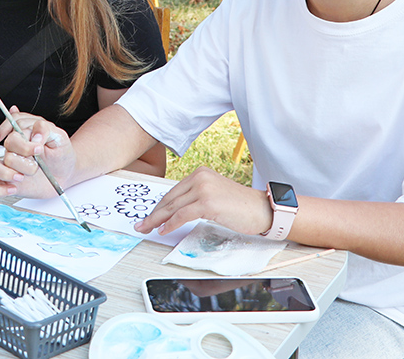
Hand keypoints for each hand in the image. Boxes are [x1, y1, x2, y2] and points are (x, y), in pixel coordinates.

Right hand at [0, 111, 74, 198]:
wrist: (66, 173)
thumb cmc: (61, 153)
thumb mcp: (59, 137)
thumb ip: (46, 129)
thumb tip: (34, 135)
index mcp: (23, 133)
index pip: (12, 130)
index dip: (25, 141)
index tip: (39, 148)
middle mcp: (13, 148)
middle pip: (5, 148)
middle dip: (22, 158)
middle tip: (37, 164)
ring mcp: (8, 166)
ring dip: (6, 172)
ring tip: (21, 177)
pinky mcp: (8, 182)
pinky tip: (13, 188)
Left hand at [135, 166, 270, 236]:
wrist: (262, 210)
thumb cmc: (241, 206)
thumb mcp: (214, 195)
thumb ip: (196, 197)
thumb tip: (175, 211)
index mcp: (200, 173)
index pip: (173, 191)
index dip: (159, 206)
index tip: (149, 216)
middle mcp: (200, 177)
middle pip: (170, 198)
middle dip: (154, 213)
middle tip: (141, 225)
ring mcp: (203, 189)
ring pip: (173, 207)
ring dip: (157, 220)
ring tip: (147, 229)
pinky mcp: (207, 203)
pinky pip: (182, 215)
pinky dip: (171, 224)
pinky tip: (164, 230)